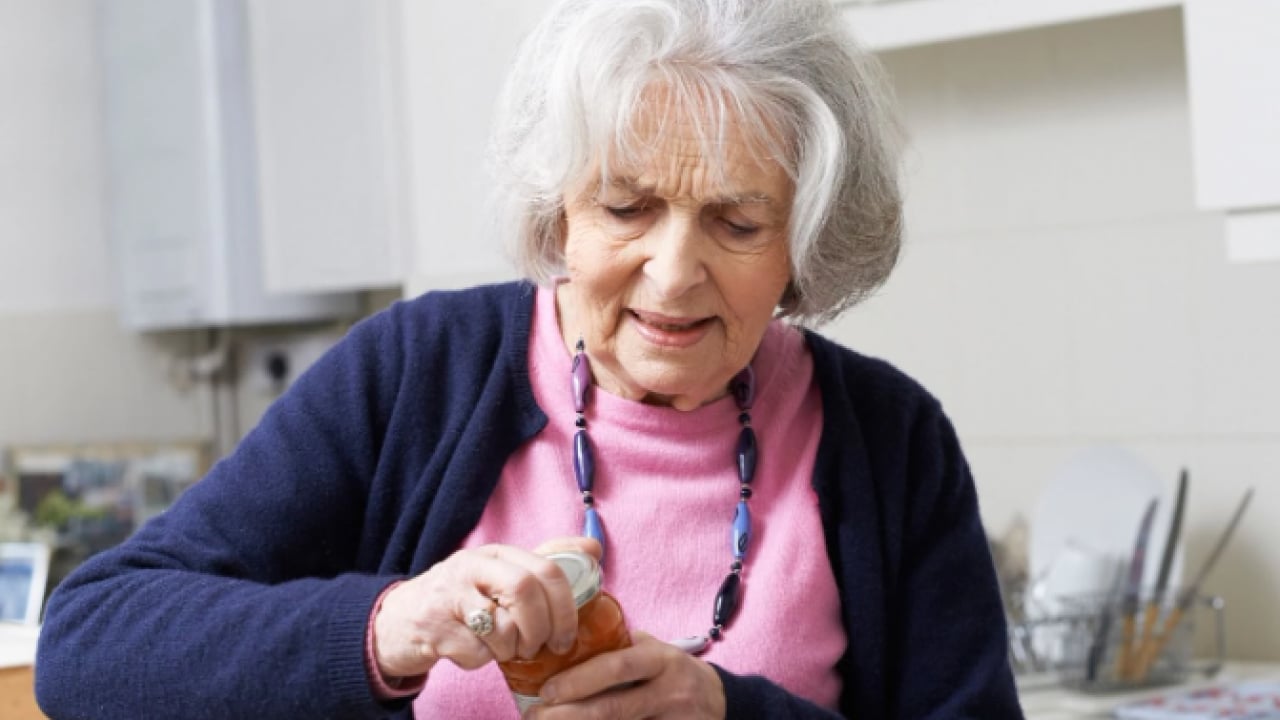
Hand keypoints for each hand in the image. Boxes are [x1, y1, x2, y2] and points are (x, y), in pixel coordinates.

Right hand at [372, 537, 600, 679]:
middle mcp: (471, 568)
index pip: (547, 568)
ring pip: (503, 627)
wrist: (397, 621)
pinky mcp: (434, 628)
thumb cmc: (460, 600)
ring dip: (512, 649)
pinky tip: (474, 653)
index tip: (568, 635)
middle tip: (541, 647)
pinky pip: (477, 653)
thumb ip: (544, 561)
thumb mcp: (499, 574)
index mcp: (495, 554)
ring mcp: (450, 597)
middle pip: (526, 591)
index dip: (567, 606)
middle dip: (542, 628)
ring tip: (503, 649)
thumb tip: (593, 548)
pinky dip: (483, 661)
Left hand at [528, 631, 725, 719]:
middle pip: (614, 708)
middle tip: (537, 716)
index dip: (580, 679)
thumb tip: (573, 632)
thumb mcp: (660, 651)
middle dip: (570, 715)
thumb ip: (624, 645)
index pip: (618, 667)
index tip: (546, 689)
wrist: (722, 702)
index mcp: (662, 660)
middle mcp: (669, 691)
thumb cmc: (677, 673)